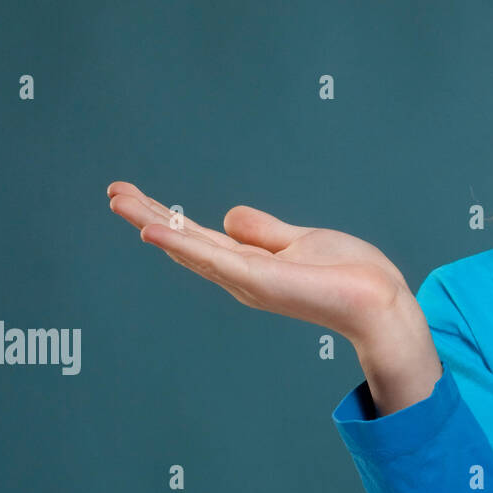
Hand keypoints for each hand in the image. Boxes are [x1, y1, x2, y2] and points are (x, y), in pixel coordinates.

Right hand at [105, 180, 421, 351]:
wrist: (379, 299)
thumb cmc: (349, 275)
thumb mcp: (300, 239)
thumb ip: (265, 231)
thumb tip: (229, 216)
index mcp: (249, 265)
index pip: (199, 237)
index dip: (166, 217)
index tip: (133, 195)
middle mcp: (241, 276)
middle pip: (185, 242)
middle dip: (148, 216)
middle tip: (112, 192)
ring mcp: (248, 280)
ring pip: (190, 247)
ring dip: (154, 223)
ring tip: (120, 201)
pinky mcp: (261, 281)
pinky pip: (214, 259)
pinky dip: (181, 245)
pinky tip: (153, 231)